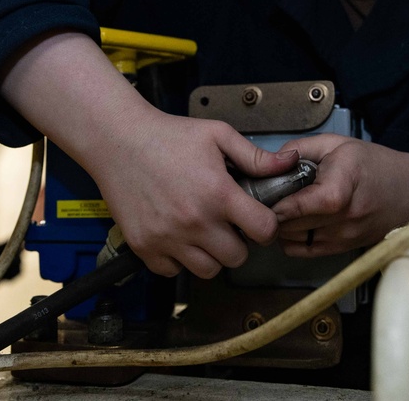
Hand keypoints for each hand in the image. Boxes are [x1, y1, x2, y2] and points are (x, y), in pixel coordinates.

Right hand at [0, 31, 299, 279]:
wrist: (118, 140)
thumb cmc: (169, 135)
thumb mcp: (217, 135)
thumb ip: (255, 156)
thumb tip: (290, 163)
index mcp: (218, 194)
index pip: (263, 231)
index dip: (266, 225)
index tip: (257, 218)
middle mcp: (195, 222)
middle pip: (237, 258)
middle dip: (239, 243)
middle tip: (228, 224)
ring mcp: (168, 238)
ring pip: (207, 270)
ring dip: (211, 255)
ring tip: (204, 232)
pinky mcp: (144, 247)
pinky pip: (173, 272)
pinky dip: (179, 260)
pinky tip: (178, 236)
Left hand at [271, 134, 408, 256]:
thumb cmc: (375, 165)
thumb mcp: (337, 144)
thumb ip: (300, 149)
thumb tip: (269, 162)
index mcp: (342, 186)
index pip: (300, 205)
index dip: (277, 202)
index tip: (265, 192)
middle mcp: (344, 218)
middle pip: (290, 224)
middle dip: (272, 210)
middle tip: (268, 195)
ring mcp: (343, 239)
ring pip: (292, 239)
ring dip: (281, 225)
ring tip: (285, 206)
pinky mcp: (342, 251)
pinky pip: (303, 251)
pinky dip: (292, 238)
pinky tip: (297, 221)